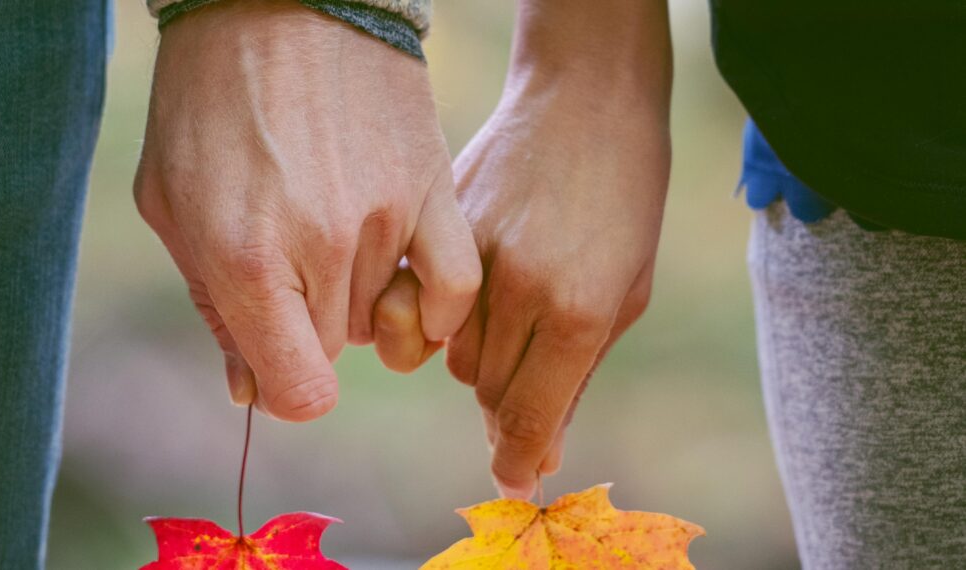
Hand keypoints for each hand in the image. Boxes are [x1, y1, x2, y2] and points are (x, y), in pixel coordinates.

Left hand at [134, 0, 479, 420]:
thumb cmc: (206, 99)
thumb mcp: (173, 202)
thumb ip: (213, 304)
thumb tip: (247, 390)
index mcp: (247, 259)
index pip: (300, 392)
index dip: (282, 390)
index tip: (274, 362)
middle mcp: (324, 249)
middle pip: (335, 350)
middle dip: (304, 322)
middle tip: (285, 253)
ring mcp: (386, 220)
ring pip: (384, 316)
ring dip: (357, 293)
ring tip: (329, 224)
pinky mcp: (431, 189)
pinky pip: (456, 287)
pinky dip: (435, 303)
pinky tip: (406, 281)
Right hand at [375, 0, 672, 497]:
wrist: (586, 101)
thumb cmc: (625, 199)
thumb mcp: (627, 294)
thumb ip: (577, 375)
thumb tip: (543, 451)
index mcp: (577, 310)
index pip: (530, 415)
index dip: (519, 457)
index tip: (513, 482)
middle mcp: (518, 291)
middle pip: (489, 392)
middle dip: (510, 403)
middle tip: (531, 378)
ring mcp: (471, 259)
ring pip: (456, 358)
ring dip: (483, 362)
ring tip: (517, 321)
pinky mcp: (441, 234)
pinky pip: (429, 311)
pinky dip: (450, 324)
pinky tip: (478, 302)